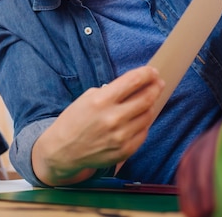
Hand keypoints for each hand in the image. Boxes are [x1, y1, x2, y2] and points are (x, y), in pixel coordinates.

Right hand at [32, 65, 163, 185]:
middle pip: (146, 98)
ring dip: (150, 105)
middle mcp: (113, 118)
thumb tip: (134, 86)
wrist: (63, 151)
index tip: (152, 71)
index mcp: (101, 101)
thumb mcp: (86, 99)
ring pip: (148, 115)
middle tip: (157, 83)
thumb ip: (110, 92)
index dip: (146, 74)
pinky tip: (138, 118)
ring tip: (147, 100)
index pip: (133, 81)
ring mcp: (121, 136)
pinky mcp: (125, 150)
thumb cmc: (73, 121)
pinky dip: (143, 123)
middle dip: (155, 87)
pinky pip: (144, 132)